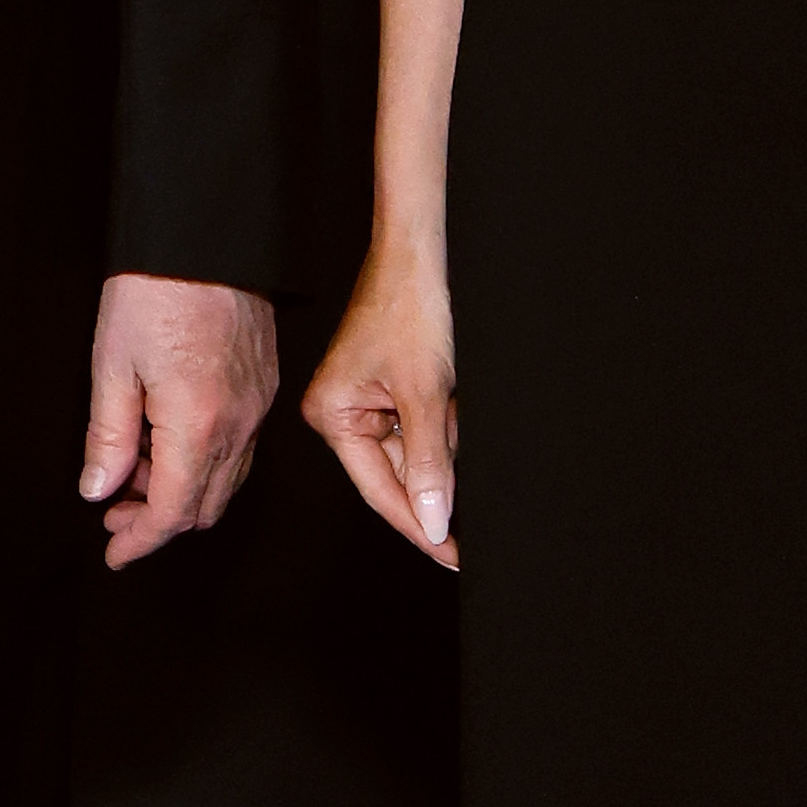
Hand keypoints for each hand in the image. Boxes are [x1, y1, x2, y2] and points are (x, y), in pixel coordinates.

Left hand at [80, 272, 277, 569]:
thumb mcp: (112, 364)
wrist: (207, 235)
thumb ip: (107, 435)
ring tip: (134, 473)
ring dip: (182, 491)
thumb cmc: (156, 289)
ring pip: (226, 479)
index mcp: (198, 425)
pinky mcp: (265, 384)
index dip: (139, 541)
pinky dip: (204, 461)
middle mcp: (238, 423)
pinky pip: (240, 447)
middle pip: (204, 506)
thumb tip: (98, 488)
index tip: (114, 553)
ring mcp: (258, 404)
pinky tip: (169, 440)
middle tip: (114, 513)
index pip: (171, 512)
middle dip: (158, 521)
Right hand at [301, 244, 458, 568]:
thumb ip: (428, 463)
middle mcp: (341, 412)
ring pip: (412, 453)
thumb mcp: (425, 393)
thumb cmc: (410, 305)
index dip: (419, 526)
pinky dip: (443, 430)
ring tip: (460, 426)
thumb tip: (433, 520)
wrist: (421, 249)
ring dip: (443, 453)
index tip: (453, 556)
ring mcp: (365, 400)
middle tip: (473, 532)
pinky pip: (419, 427)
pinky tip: (457, 415)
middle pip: (395, 475)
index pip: (379, 490)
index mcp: (332, 416)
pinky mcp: (388, 387)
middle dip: (436, 485)